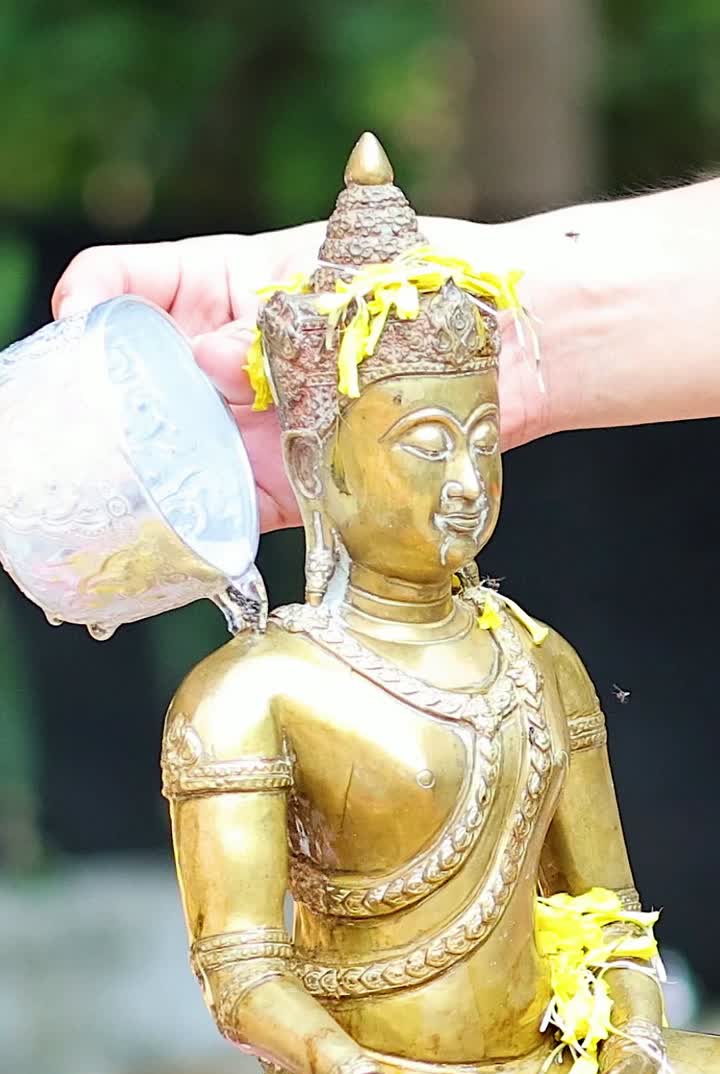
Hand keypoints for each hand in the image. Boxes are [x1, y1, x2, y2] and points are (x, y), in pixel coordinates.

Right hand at [51, 217, 549, 535]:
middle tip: (80, 419)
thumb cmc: (430, 280)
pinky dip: (199, 527)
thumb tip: (211, 358)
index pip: (138, 281)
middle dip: (103, 398)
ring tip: (111, 482)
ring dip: (141, 469)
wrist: (513, 349)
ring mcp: (259, 427)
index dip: (96, 294)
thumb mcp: (342, 271)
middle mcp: (234, 365)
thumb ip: (271, 314)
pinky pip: (231, 513)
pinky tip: (170, 530)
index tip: (77, 316)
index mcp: (234, 285)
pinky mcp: (295, 487)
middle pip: (142, 378)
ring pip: (175, 451)